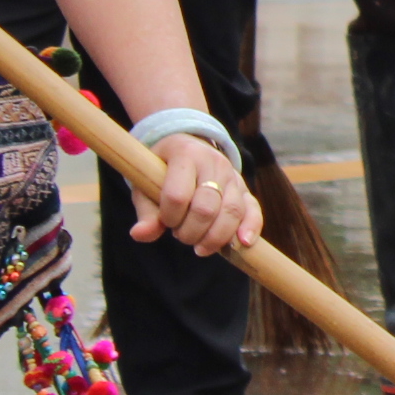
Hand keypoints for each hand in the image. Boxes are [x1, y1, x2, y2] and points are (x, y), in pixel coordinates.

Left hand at [131, 130, 260, 255]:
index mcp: (185, 155)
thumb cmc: (162, 170)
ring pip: (231, 211)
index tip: (164, 221)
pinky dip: (251, 228)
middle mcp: (213, 162)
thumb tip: (140, 235)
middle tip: (180, 236)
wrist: (187, 147)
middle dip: (191, 232)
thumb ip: (146, 212)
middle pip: (206, 207)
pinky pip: (253, 209)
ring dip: (215, 237)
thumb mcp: (146, 185)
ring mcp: (232, 175)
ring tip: (200, 247)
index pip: (177, 195)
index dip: (169, 217)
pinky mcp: (245, 188)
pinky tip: (243, 243)